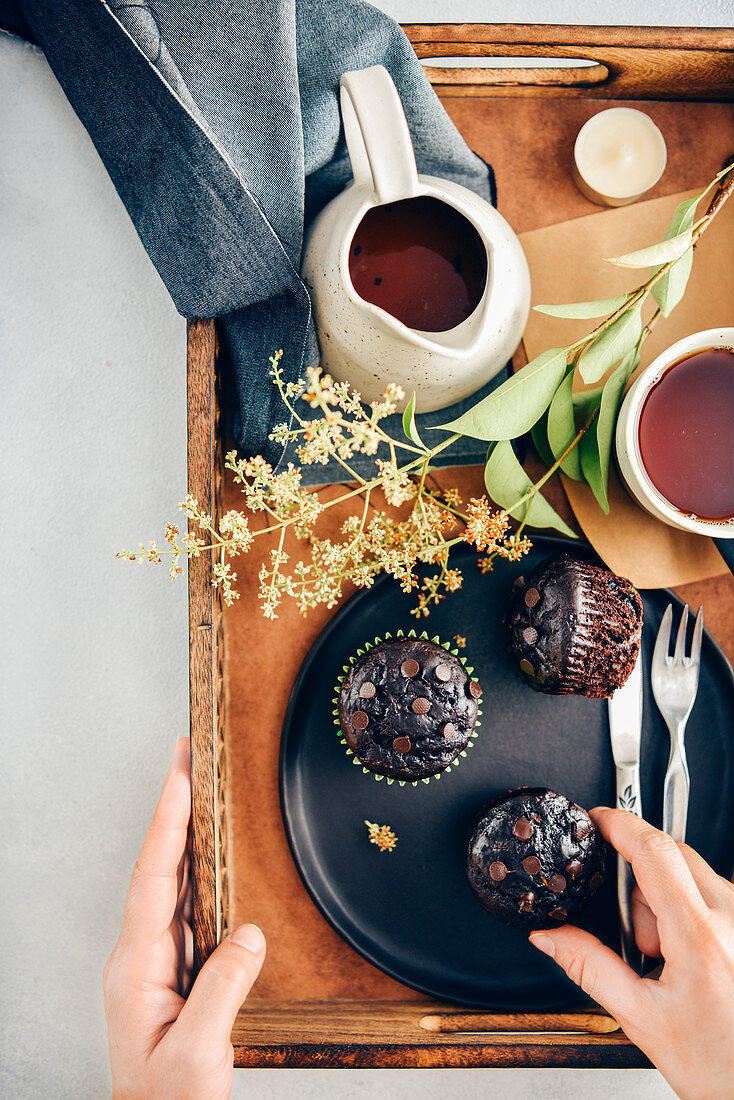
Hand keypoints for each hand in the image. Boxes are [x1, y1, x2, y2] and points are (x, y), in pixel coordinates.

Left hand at [103, 739, 265, 1098]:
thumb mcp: (198, 1051)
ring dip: (186, 834)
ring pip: (173, 883)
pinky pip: (188, 908)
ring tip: (202, 790)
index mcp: (136, 967)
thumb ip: (224, 988)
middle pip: (159, 867)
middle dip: (174, 809)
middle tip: (189, 759)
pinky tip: (212, 854)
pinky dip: (199, 870)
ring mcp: (155, 963)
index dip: (167, 821)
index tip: (179, 774)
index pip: (153, 877)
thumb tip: (250, 933)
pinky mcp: (174, 972)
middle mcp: (140, 956)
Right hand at [530, 807, 733, 1099]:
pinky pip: (712, 895)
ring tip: (669, 961)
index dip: (620, 824)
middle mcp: (733, 917)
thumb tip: (550, 937)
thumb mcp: (643, 1021)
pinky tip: (691, 961)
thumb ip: (590, 969)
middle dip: (640, 884)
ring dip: (668, 904)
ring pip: (693, 877)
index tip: (597, 818)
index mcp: (702, 937)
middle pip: (673, 857)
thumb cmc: (721, 1066)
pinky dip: (690, 915)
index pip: (654, 851)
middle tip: (641, 939)